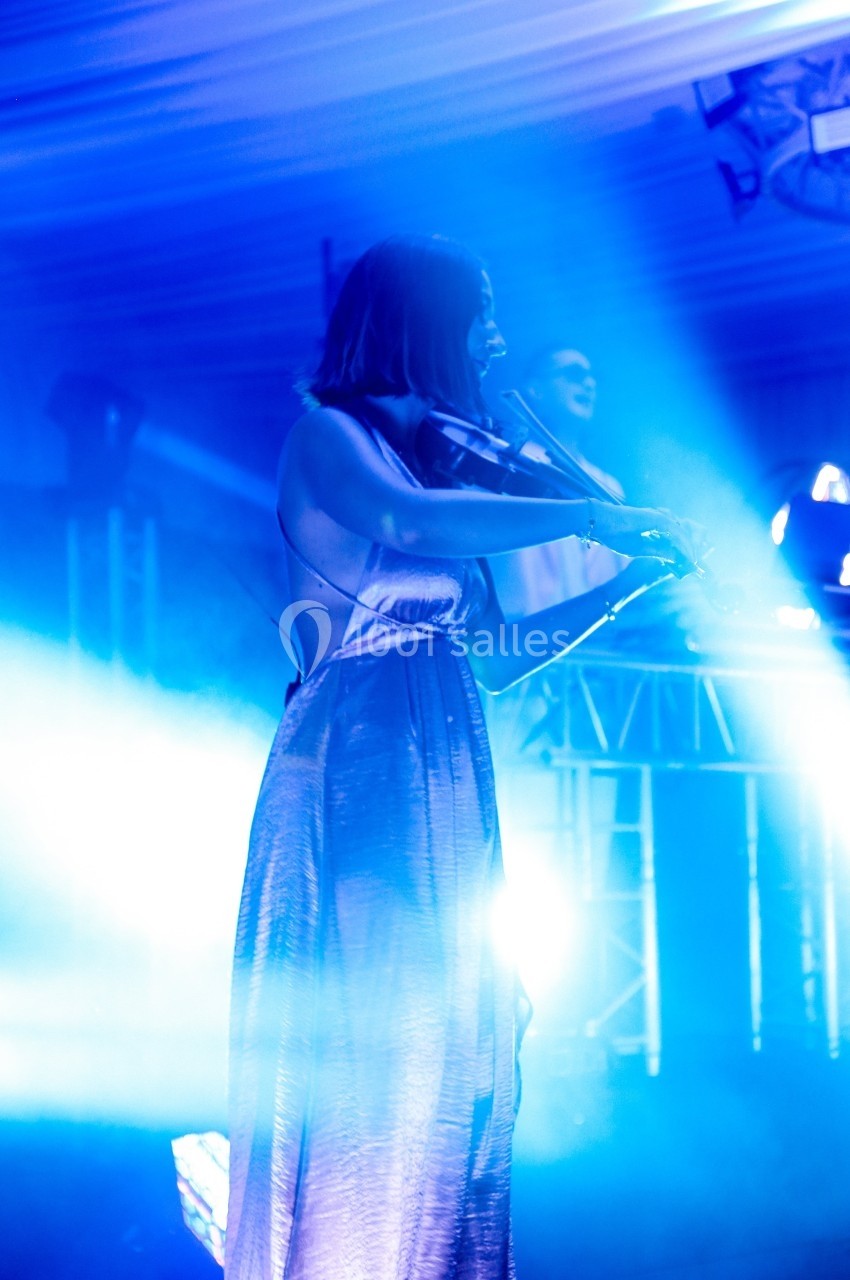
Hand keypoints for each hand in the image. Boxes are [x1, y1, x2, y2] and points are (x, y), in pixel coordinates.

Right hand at [590, 501, 709, 571]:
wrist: (603, 525)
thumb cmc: (615, 535)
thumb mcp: (640, 549)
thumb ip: (658, 551)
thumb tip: (675, 556)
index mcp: (654, 525)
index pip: (675, 536)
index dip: (683, 548)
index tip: (689, 561)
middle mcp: (660, 519)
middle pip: (683, 533)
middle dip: (691, 547)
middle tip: (694, 562)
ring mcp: (660, 518)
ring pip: (683, 533)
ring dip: (690, 547)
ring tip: (693, 560)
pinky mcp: (658, 519)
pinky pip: (677, 534)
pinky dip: (684, 546)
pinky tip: (688, 556)